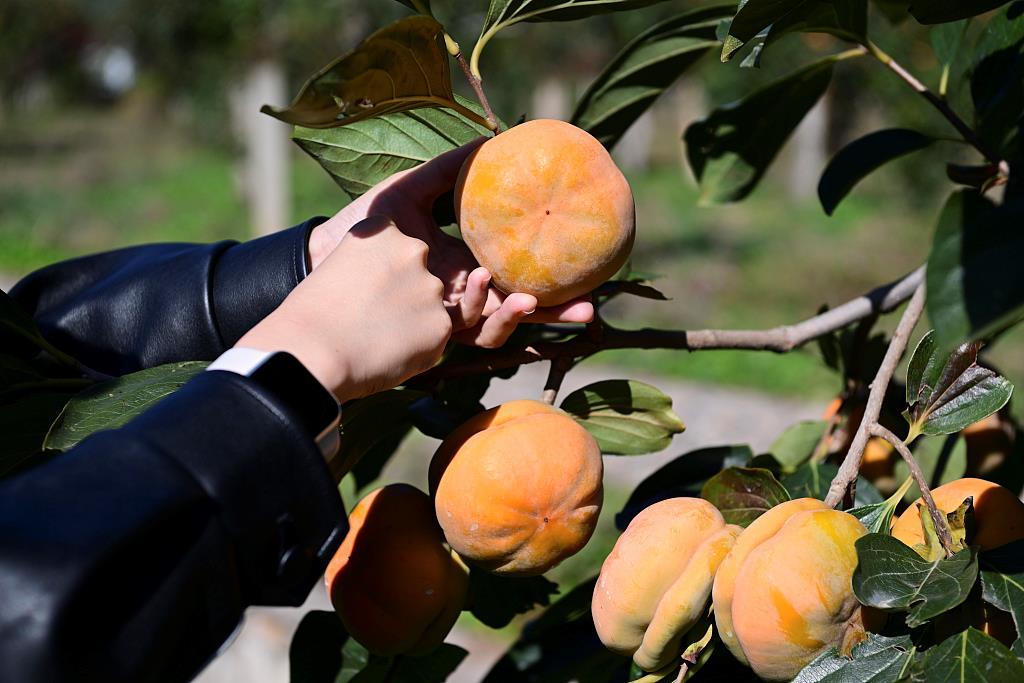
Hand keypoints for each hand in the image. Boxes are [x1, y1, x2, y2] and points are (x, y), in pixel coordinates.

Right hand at [238, 217, 457, 401]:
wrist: (313, 351)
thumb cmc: (314, 314)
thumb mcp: (341, 264)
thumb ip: (376, 264)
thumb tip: (398, 284)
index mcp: (383, 230)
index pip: (395, 249)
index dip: (378, 276)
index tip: (359, 290)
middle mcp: (413, 250)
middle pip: (418, 277)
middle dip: (402, 298)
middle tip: (369, 317)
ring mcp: (431, 287)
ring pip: (429, 308)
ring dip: (411, 322)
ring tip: (375, 336)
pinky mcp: (442, 323)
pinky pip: (433, 336)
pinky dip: (416, 347)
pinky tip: (386, 350)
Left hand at [307, 140, 593, 348]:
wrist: (319, 265)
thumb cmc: (358, 229)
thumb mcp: (405, 194)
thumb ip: (447, 171)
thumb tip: (490, 143)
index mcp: (464, 261)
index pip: (515, 268)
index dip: (551, 270)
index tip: (586, 264)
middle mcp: (462, 292)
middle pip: (519, 302)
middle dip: (556, 308)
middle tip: (592, 306)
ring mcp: (447, 315)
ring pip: (500, 322)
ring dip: (525, 316)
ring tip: (538, 303)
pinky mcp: (430, 334)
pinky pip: (468, 331)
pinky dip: (483, 313)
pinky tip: (486, 286)